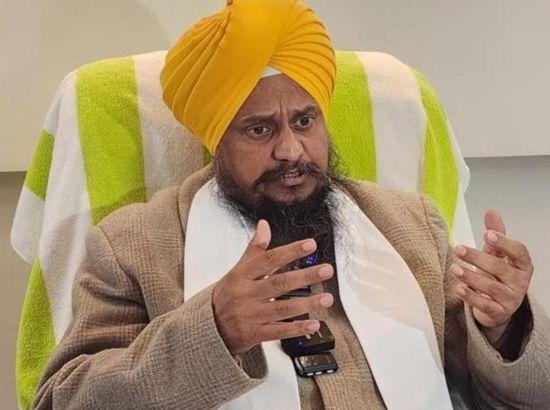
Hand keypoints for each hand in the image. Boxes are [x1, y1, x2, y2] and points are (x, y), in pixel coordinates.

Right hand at [212, 219, 333, 354]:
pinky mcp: (254, 334)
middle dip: (305, 276)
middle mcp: (247, 294)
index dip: (290, 251)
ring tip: (327, 298)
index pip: (269, 259)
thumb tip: (264, 224)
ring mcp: (250, 315)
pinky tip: (314, 324)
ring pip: (283, 308)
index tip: (310, 244)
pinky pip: (279, 331)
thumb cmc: (227, 296)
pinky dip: (297, 329)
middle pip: (280, 283)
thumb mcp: (237, 270)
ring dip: (307, 303)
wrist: (208, 328)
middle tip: (327, 270)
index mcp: (242, 275)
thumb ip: (254, 249)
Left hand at [449, 209, 533, 341]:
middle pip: (500, 268)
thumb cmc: (496, 274)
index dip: (504, 243)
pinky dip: (471, 296)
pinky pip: (485, 304)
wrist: (497, 305)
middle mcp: (520, 282)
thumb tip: (491, 211)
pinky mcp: (499, 312)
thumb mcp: (496, 253)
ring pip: (490, 287)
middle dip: (477, 258)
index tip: (487, 234)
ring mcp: (511, 298)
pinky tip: (458, 288)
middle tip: (458, 249)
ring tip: (454, 269)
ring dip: (470, 277)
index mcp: (522, 264)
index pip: (519, 252)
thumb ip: (495, 233)